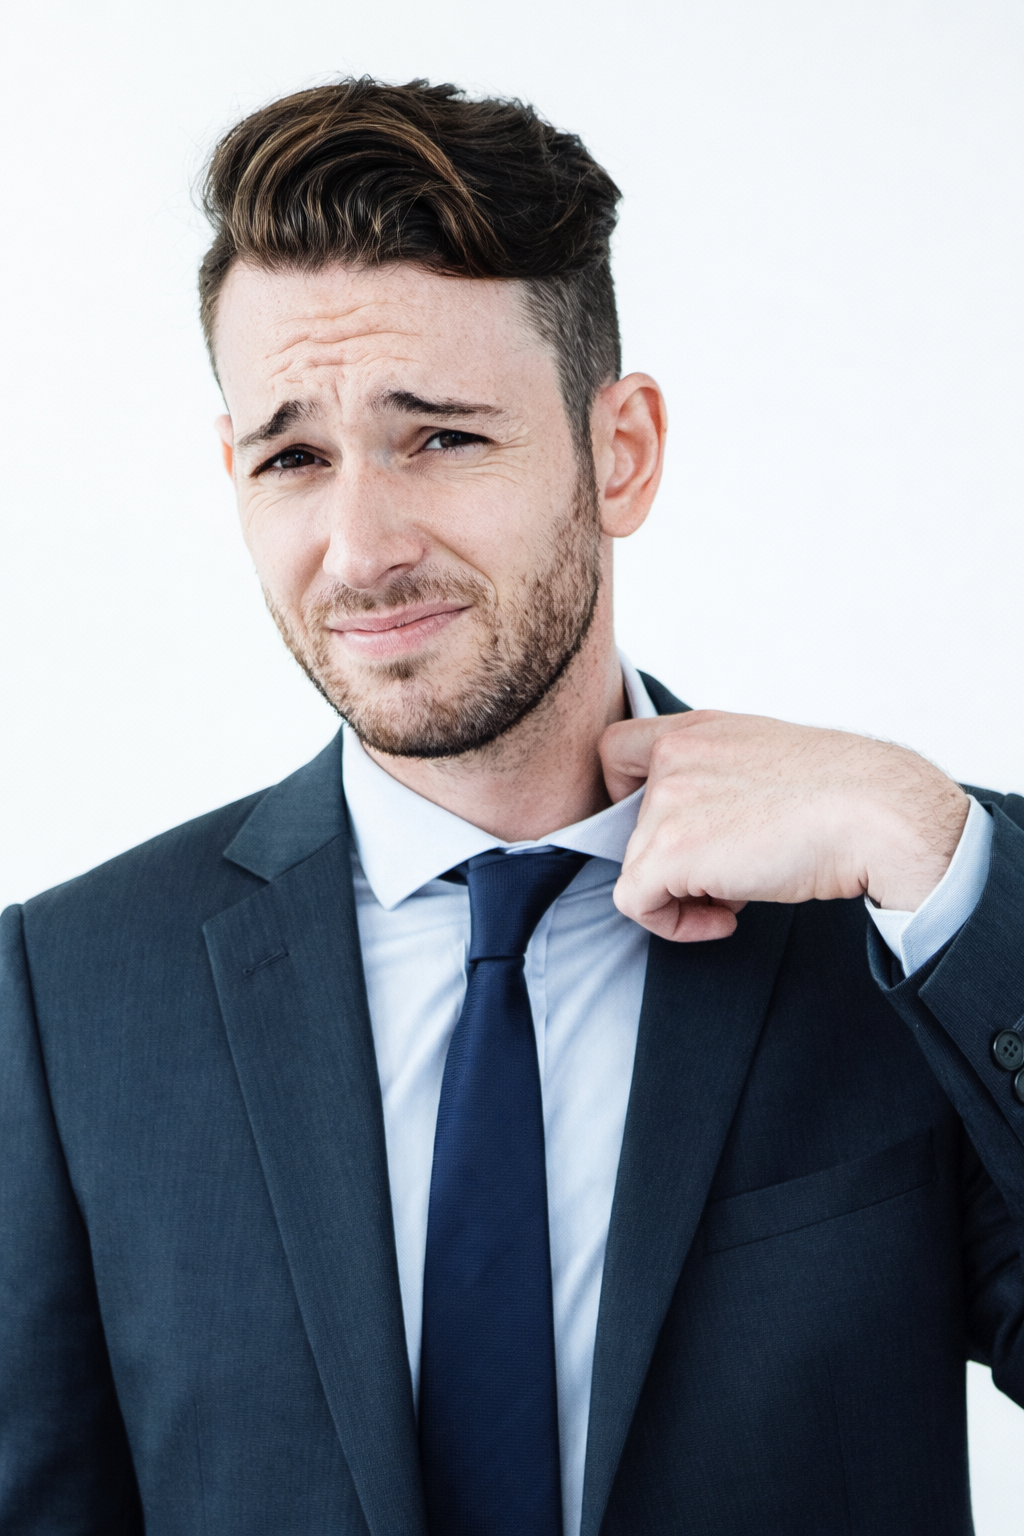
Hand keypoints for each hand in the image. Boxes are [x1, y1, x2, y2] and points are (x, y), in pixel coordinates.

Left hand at [600, 710, 969, 942]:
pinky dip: (672, 924)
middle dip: (677, 859)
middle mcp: (672, 757)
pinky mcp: (668, 852)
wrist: (877, 814)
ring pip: (638, 868)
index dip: (627, 796)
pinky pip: (635, 903)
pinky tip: (724, 921)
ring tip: (741, 893)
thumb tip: (707, 832)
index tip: (670, 827)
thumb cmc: (844, 796)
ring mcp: (665, 802)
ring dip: (684, 892)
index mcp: (696, 730)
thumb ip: (721, 778)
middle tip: (732, 872)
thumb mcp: (768, 762)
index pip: (617, 749)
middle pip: (632, 827)